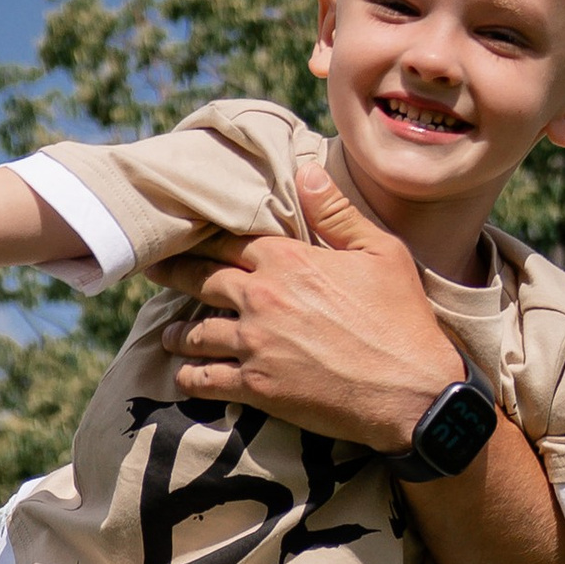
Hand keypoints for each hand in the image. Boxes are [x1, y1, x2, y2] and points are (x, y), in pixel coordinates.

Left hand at [162, 163, 458, 453]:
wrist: (411, 392)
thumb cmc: (402, 319)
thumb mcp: (381, 252)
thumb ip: (337, 213)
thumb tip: (306, 171)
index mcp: (288, 261)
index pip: (229, 240)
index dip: (203, 238)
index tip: (183, 236)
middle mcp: (262, 298)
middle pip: (202, 279)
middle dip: (174, 273)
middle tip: (153, 270)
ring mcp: (255, 344)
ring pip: (196, 332)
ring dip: (178, 332)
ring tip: (168, 333)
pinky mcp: (257, 386)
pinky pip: (205, 380)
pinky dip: (189, 377)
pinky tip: (183, 376)